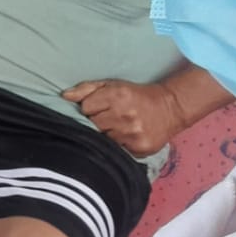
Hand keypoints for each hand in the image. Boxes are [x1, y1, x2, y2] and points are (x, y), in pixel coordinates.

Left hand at [62, 79, 184, 156]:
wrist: (171, 107)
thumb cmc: (136, 95)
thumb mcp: (113, 85)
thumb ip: (87, 89)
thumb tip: (64, 96)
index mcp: (117, 96)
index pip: (85, 108)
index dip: (89, 109)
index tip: (99, 108)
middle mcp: (124, 115)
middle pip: (93, 125)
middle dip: (97, 123)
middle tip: (109, 119)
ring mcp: (132, 133)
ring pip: (103, 140)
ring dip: (106, 136)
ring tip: (117, 128)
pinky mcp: (139, 148)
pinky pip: (117, 151)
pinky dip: (118, 146)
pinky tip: (125, 138)